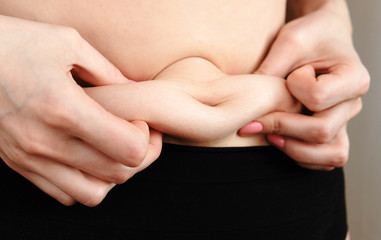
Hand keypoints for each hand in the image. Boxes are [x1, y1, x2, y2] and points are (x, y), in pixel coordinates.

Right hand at [0, 15, 161, 205]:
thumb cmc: (12, 44)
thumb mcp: (66, 43)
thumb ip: (107, 72)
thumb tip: (135, 91)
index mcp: (64, 109)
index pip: (128, 149)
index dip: (145, 137)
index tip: (141, 122)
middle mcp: (46, 142)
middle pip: (117, 174)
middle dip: (140, 157)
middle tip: (138, 135)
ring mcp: (30, 158)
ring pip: (91, 194)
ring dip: (112, 175)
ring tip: (113, 151)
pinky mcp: (19, 164)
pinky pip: (62, 193)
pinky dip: (84, 182)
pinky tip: (86, 158)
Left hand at [240, 1, 369, 169]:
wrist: (323, 40)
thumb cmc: (310, 37)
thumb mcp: (290, 41)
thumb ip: (272, 69)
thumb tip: (245, 104)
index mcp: (352, 77)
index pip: (317, 97)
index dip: (293, 90)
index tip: (287, 76)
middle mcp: (352, 104)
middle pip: (322, 131)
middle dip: (281, 128)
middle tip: (253, 122)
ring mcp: (344, 121)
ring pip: (330, 155)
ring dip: (293, 149)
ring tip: (269, 136)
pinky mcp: (334, 133)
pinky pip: (325, 160)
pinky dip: (300, 156)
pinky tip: (278, 140)